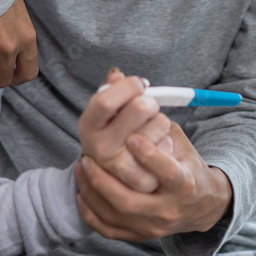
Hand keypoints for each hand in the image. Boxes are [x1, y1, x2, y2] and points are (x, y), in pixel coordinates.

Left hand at [74, 121, 232, 241]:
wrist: (200, 206)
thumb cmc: (186, 164)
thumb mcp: (178, 139)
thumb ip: (153, 117)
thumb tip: (121, 81)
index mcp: (185, 184)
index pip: (168, 173)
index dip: (150, 156)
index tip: (131, 137)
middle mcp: (168, 209)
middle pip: (132, 201)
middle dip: (106, 180)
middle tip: (88, 156)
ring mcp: (153, 226)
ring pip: (116, 215)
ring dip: (93, 192)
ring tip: (81, 167)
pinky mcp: (139, 235)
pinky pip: (109, 229)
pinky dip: (91, 213)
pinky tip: (80, 194)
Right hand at [78, 69, 173, 192]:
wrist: (122, 175)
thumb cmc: (118, 132)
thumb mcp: (109, 113)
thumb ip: (112, 91)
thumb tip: (116, 74)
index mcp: (88, 126)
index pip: (105, 101)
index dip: (129, 86)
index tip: (140, 84)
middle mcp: (98, 148)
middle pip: (139, 107)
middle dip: (150, 101)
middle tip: (149, 107)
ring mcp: (119, 167)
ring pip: (158, 124)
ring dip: (161, 121)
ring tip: (152, 130)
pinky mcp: (141, 180)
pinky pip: (167, 146)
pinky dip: (168, 142)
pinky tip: (159, 147)